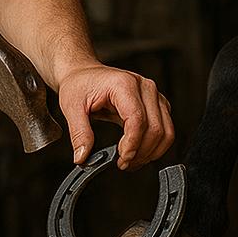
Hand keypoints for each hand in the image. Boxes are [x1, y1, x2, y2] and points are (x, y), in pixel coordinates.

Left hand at [56, 64, 174, 169]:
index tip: (122, 159)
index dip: (132, 144)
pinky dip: (155, 145)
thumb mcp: (71, 107)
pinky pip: (166, 128)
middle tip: (123, 163)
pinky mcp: (157, 103)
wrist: (84, 73)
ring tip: (131, 161)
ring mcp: (153, 94)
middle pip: (156, 128)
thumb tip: (83, 157)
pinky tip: (139, 152)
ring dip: (151, 152)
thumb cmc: (80, 84)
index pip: (138, 119)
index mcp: (124, 84)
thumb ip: (79, 133)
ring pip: (166, 131)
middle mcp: (144, 87)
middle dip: (141, 152)